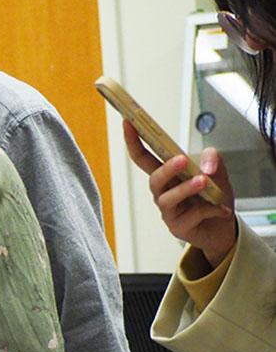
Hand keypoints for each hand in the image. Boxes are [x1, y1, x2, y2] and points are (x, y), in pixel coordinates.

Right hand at [123, 121, 236, 267]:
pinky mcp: (177, 226)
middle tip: (181, 160)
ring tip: (203, 182)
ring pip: (168, 198)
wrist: (223, 228)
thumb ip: (212, 159)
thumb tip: (206, 168)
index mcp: (167, 175)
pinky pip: (191, 214)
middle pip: (154, 179)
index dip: (133, 141)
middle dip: (166, 169)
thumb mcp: (218, 172)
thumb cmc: (213, 197)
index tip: (128, 123)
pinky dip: (211, 209)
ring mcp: (168, 210)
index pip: (144, 156)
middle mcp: (163, 192)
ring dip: (186, 188)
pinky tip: (221, 210)